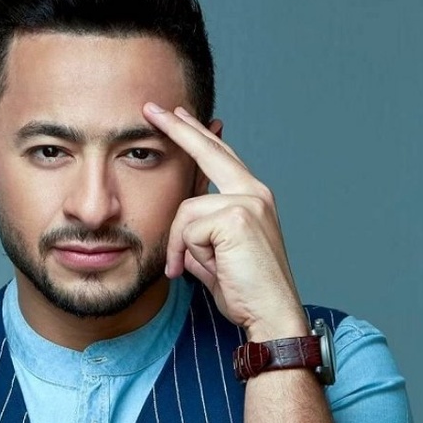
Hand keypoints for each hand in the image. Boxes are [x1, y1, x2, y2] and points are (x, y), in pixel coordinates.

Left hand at [142, 102, 307, 341]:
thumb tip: (179, 222)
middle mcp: (254, 192)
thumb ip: (198, 232)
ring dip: (181, 246)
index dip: (196, 135)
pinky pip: (187, 229)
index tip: (178, 115)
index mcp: (252, 197)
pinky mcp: (236, 216)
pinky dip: (187, 254)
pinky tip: (211, 269)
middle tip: (151, 108)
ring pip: (185, 211)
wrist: (270, 314)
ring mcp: (248, 201)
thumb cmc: (244, 290)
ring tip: (199, 270)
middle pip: (207, 151)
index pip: (219, 156)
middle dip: (177, 129)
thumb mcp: (214, 255)